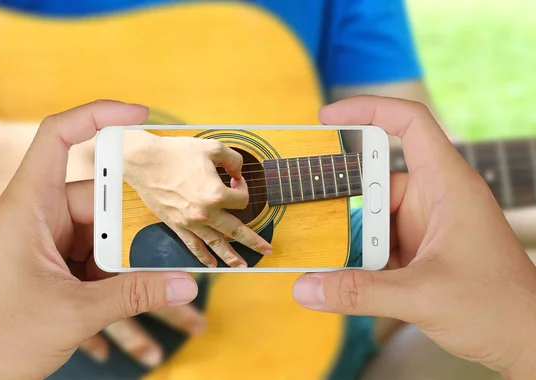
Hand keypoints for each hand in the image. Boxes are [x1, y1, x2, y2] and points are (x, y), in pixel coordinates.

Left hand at [0, 100, 198, 379]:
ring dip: (123, 260)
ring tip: (150, 284)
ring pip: (100, 234)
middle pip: (99, 200)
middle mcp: (39, 218)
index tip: (141, 115)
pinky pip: (92, 258)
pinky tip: (127, 299)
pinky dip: (112, 275)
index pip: (59, 138)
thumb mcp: (74, 313)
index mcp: (29, 207)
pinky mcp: (52, 268)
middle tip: (167, 250)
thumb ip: (134, 294)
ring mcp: (46, 244)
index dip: (98, 116)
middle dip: (130, 228)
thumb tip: (185, 282)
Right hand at [123, 135, 271, 267]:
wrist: (145, 161)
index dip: (243, 188)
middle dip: (254, 241)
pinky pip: (193, 246)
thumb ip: (233, 159)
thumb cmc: (175, 153)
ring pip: (216, 243)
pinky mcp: (177, 225)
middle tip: (266, 249)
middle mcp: (206, 212)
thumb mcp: (212, 148)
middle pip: (236, 231)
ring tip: (242, 265)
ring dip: (231, 256)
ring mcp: (191, 222)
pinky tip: (211, 264)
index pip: (242, 199)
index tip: (235, 180)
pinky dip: (203, 257)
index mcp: (216, 194)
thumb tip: (239, 171)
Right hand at [292, 96, 535, 378]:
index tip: (327, 117)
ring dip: (348, 237)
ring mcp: (426, 226)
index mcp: (447, 186)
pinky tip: (341, 276)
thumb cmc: (499, 309)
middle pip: (375, 181)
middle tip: (306, 213)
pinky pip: (378, 243)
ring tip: (320, 255)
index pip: (410, 124)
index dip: (368, 110)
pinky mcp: (419, 251)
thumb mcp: (422, 297)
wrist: (527, 341)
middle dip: (341, 200)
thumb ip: (359, 292)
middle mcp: (435, 199)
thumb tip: (305, 288)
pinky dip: (358, 258)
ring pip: (372, 217)